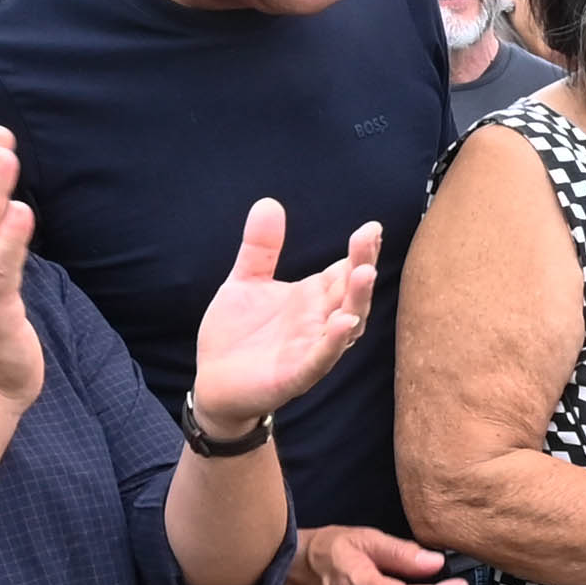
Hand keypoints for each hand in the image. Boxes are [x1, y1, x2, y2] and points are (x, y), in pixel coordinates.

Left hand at [191, 203, 377, 428]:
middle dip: (362, 266)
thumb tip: (269, 203)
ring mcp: (311, 348)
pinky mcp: (296, 375)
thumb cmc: (236, 334)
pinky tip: (342, 323)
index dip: (360, 251)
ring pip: (346, 325)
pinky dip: (333, 343)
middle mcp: (319, 321)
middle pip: (350, 292)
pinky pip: (320, 359)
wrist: (214, 382)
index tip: (371, 228)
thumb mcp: (245, 282)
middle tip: (368, 238)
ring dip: (357, 301)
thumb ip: (260, 248)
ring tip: (365, 274)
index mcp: (311, 297)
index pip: (343, 270)